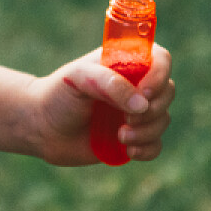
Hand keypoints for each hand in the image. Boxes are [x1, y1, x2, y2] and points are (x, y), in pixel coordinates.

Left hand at [26, 44, 174, 166]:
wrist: (42, 127)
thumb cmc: (57, 95)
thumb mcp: (78, 79)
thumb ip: (109, 84)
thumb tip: (142, 104)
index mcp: (125, 62)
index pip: (160, 60)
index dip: (159, 76)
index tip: (144, 94)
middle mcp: (135, 85)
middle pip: (168, 91)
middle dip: (153, 110)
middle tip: (126, 120)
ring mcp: (135, 112)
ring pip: (163, 119)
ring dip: (147, 132)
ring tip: (120, 137)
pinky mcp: (133, 137)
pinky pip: (156, 144)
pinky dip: (148, 149)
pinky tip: (128, 151)